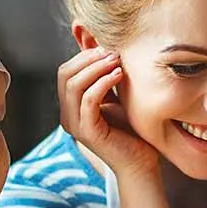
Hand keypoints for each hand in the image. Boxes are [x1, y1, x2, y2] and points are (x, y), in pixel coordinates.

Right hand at [58, 47, 159, 176]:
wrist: (141, 163)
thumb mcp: (116, 96)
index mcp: (70, 107)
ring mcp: (75, 125)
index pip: (65, 71)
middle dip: (88, 58)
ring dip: (96, 68)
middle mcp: (67, 116)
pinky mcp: (88, 133)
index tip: (108, 47)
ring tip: (117, 61)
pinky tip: (119, 75)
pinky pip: (89, 100)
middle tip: (113, 52)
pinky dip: (103, 83)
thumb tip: (102, 44)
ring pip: (73, 85)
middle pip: (65, 74)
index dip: (84, 55)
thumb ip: (105, 75)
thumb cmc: (131, 131)